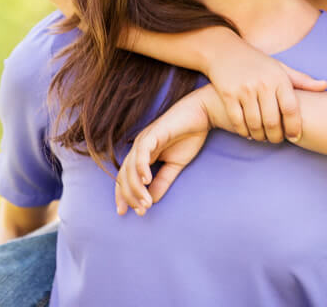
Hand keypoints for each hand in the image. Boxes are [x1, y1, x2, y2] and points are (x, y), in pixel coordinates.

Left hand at [115, 89, 212, 215]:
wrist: (203, 114)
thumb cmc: (190, 136)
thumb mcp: (176, 165)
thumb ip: (162, 181)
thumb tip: (151, 201)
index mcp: (142, 155)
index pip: (125, 178)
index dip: (123, 195)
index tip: (126, 213)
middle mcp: (138, 148)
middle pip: (124, 176)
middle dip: (130, 196)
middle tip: (141, 211)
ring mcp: (144, 141)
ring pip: (130, 168)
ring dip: (136, 188)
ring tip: (145, 203)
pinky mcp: (152, 135)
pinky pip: (141, 154)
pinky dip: (141, 168)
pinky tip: (147, 181)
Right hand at [204, 35, 326, 142]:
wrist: (225, 50)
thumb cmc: (258, 62)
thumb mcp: (281, 68)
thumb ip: (302, 80)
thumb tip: (325, 86)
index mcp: (279, 79)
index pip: (291, 108)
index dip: (294, 126)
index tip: (296, 137)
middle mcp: (263, 84)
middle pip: (273, 120)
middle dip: (276, 136)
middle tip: (277, 140)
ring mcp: (244, 90)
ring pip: (254, 123)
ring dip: (260, 136)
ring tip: (264, 138)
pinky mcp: (228, 95)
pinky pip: (237, 120)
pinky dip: (244, 131)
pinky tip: (248, 133)